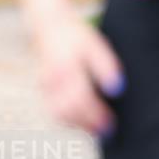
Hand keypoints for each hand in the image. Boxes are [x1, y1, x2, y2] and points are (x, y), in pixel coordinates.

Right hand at [32, 14, 124, 136]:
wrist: (49, 27)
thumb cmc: (76, 37)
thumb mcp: (94, 46)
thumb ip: (106, 66)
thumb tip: (117, 90)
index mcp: (67, 69)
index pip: (81, 99)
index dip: (95, 115)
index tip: (109, 125)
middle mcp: (52, 79)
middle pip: (68, 111)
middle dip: (86, 124)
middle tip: (103, 131)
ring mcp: (44, 85)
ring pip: (57, 114)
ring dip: (74, 125)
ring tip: (91, 128)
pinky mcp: (41, 89)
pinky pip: (51, 110)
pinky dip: (64, 119)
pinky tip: (77, 120)